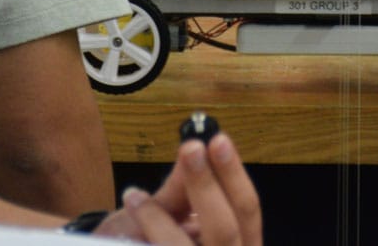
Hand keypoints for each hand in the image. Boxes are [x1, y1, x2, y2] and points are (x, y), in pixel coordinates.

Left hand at [95, 133, 261, 243]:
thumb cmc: (147, 240)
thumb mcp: (167, 216)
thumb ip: (182, 190)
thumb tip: (194, 146)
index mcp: (238, 241)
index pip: (247, 211)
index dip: (233, 176)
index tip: (216, 141)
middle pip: (226, 230)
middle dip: (207, 188)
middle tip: (189, 149)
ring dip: (160, 221)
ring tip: (134, 197)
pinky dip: (148, 230)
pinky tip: (131, 213)